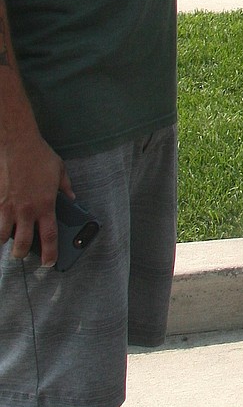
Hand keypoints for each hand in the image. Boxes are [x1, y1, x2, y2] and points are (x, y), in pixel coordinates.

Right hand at [0, 129, 70, 266]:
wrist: (17, 143)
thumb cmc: (40, 156)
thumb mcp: (60, 172)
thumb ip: (66, 188)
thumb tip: (72, 198)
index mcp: (46, 205)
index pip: (49, 237)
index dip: (50, 253)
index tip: (50, 263)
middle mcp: (26, 210)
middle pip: (22, 243)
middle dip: (22, 254)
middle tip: (22, 255)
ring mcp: (7, 206)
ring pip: (2, 235)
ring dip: (4, 241)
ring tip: (7, 240)